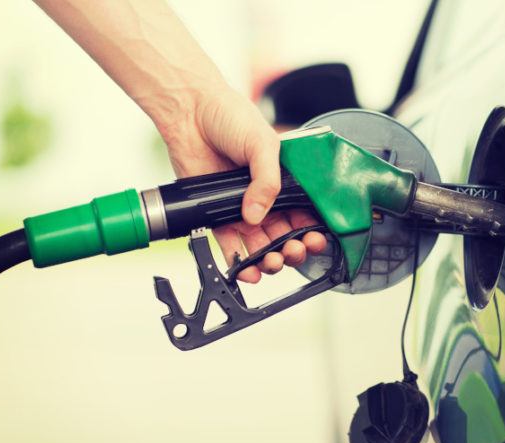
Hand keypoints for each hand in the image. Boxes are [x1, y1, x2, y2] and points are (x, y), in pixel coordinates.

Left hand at [159, 86, 326, 282]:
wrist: (190, 112)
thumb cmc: (230, 117)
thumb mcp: (263, 144)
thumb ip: (268, 181)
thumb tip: (257, 215)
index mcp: (285, 181)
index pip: (304, 214)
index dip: (311, 231)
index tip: (313, 240)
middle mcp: (265, 198)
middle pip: (285, 235)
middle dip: (293, 250)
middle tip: (293, 251)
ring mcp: (241, 208)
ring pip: (261, 245)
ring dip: (269, 260)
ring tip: (271, 262)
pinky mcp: (215, 215)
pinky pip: (230, 245)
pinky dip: (238, 261)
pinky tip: (248, 269)